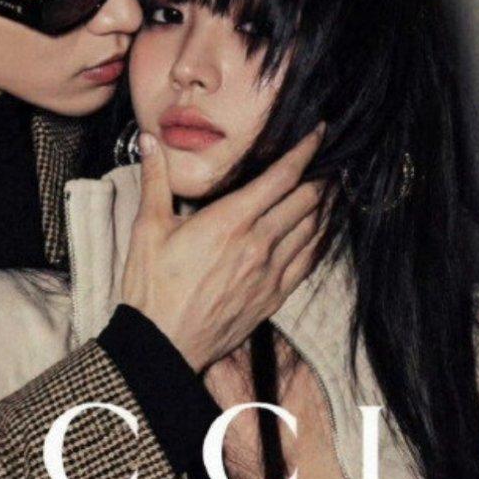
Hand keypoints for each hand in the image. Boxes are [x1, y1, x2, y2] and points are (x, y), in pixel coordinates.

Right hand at [119, 125, 323, 371]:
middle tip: (330, 160)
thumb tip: (148, 141)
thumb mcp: (147, 230)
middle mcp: (258, 244)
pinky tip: (323, 232)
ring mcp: (270, 273)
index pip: (282, 176)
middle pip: (306, 200)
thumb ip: (155, 181)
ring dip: (325, 206)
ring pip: (313, 230)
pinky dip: (321, 241)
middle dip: (321, 176)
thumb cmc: (152, 288)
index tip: (319, 133)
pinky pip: (308, 263)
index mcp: (230, 221)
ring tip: (332, 190)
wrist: (163, 344)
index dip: (305, 150)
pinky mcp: (272, 297)